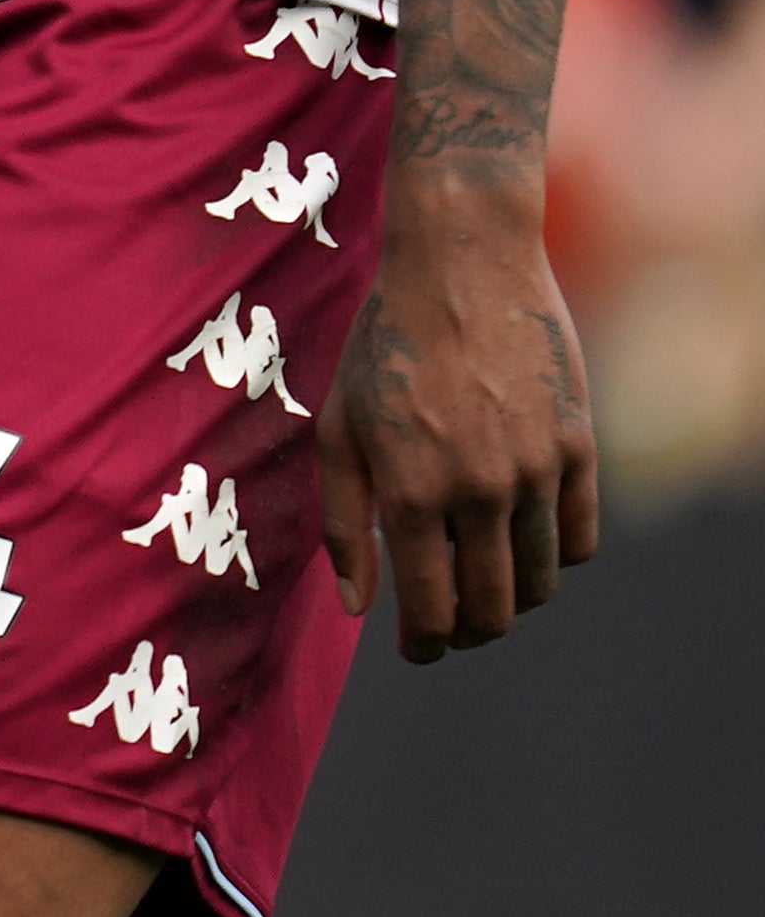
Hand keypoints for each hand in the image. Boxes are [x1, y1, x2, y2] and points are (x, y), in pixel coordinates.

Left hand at [318, 176, 598, 661]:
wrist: (462, 265)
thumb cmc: (382, 344)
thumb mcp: (337, 427)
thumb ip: (343, 522)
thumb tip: (358, 607)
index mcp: (409, 491)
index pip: (431, 610)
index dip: (424, 646)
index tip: (416, 651)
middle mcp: (478, 491)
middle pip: (492, 610)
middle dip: (467, 633)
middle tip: (450, 628)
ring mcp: (536, 471)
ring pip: (538, 582)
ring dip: (510, 600)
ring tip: (481, 586)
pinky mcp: (579, 449)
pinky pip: (579, 538)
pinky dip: (555, 558)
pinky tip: (523, 543)